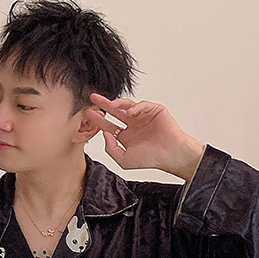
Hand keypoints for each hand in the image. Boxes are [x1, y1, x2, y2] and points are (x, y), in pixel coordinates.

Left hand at [85, 94, 204, 180]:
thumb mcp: (123, 159)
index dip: (98, 120)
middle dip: (104, 104)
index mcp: (126, 136)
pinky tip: (130, 111)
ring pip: (128, 106)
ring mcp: (143, 116)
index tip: (88, 113)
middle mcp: (133, 124)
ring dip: (118, 104)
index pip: (109, 125)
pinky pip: (143, 105)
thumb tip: (105, 133)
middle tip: (93, 97)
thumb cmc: (150, 159)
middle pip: (115, 112)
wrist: (170, 155)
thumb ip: (111, 148)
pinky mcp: (154, 110)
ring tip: (110, 104)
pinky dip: (136, 106)